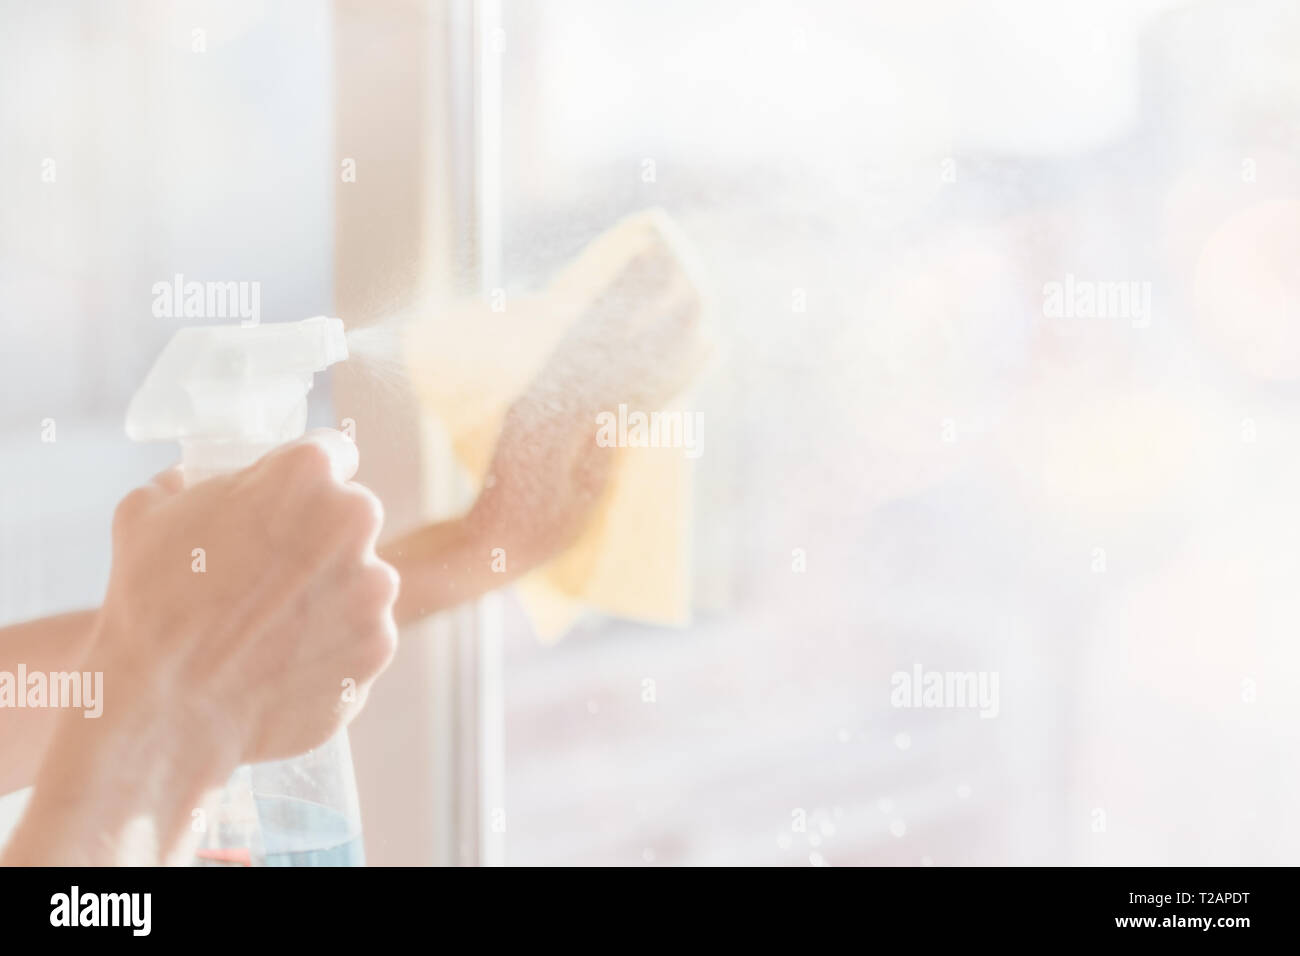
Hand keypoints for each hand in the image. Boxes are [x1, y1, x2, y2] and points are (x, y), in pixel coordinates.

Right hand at [97, 428, 398, 763]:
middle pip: (351, 518)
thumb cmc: (150, 605)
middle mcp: (354, 523)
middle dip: (320, 538)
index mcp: (306, 474)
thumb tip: (190, 479)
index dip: (308, 478)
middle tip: (272, 573)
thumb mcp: (146, 513)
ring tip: (270, 627)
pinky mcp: (379, 647)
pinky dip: (333, 647)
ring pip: (362, 579)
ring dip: (329, 595)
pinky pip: (361, 636)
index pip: (333, 454)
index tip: (295, 499)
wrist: (165, 710)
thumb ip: (186, 483)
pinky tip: (285, 661)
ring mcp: (375, 589)